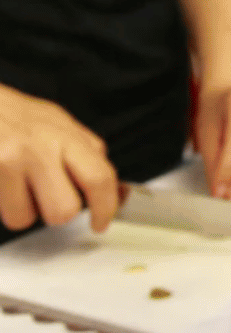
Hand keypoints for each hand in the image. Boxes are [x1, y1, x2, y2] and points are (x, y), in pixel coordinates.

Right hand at [0, 83, 118, 232]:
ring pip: (29, 218)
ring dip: (26, 211)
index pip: (100, 178)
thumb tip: (111, 188)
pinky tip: (5, 186)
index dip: (105, 207)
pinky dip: (6, 207)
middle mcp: (44, 147)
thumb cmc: (16, 117)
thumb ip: (84, 151)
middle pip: (65, 209)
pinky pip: (5, 213)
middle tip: (50, 198)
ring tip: (20, 187)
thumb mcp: (59, 123)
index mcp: (68, 135)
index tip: (101, 222)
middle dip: (59, 212)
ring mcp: (15, 160)